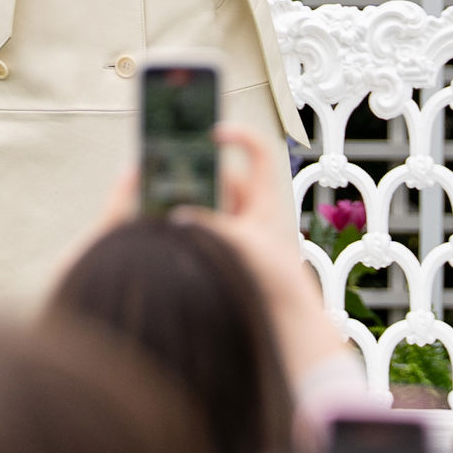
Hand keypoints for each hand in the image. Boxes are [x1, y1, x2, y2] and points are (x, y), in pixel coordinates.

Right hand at [186, 121, 351, 393]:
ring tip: (164, 204)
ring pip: (212, 208)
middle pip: (223, 181)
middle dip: (199, 179)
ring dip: (192, 206)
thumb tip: (176, 217)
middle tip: (172, 175)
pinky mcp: (232, 254)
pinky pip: (207, 231)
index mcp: (266, 200)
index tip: (212, 132)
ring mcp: (243, 234)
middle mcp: (255, 214)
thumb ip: (207, 228)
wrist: (288, 320)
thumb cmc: (275, 281)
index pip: (257, 153)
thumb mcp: (239, 245)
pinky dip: (191, 229)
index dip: (238, 136)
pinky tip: (170, 233)